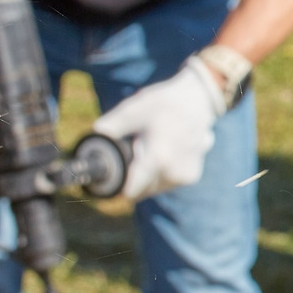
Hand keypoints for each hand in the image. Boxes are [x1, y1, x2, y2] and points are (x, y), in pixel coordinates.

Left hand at [92, 55, 229, 198]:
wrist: (198, 101)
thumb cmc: (163, 104)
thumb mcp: (132, 110)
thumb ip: (109, 126)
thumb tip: (94, 137)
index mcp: (158, 159)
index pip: (130, 191)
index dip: (117, 185)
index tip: (113, 174)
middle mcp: (173, 172)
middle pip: (140, 190)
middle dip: (133, 175)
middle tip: (139, 148)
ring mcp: (184, 176)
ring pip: (153, 188)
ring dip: (147, 175)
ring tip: (155, 147)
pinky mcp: (191, 176)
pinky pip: (166, 183)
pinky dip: (161, 172)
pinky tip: (166, 151)